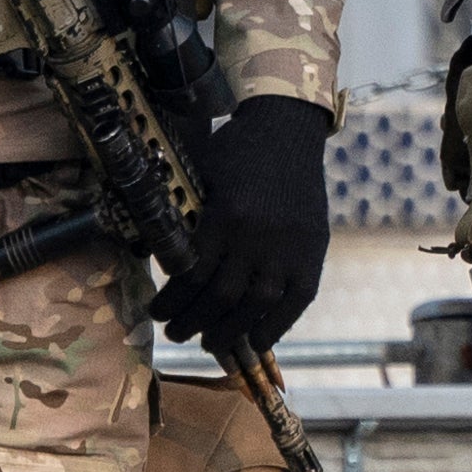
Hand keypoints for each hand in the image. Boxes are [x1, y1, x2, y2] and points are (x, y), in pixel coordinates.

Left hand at [154, 96, 336, 358]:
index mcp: (225, 216)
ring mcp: (289, 247)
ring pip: (255, 305)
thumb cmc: (233, 150)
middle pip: (221, 297)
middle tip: (176, 333)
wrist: (287, 129)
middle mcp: (257, 236)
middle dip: (193, 322)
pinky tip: (254, 342)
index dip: (172, 302)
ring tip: (209, 342)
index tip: (157, 313)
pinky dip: (276, 327)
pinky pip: (295, 301)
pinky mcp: (313, 251)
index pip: (193, 275)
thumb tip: (163, 265)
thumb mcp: (198, 175)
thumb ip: (185, 218)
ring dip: (229, 331)